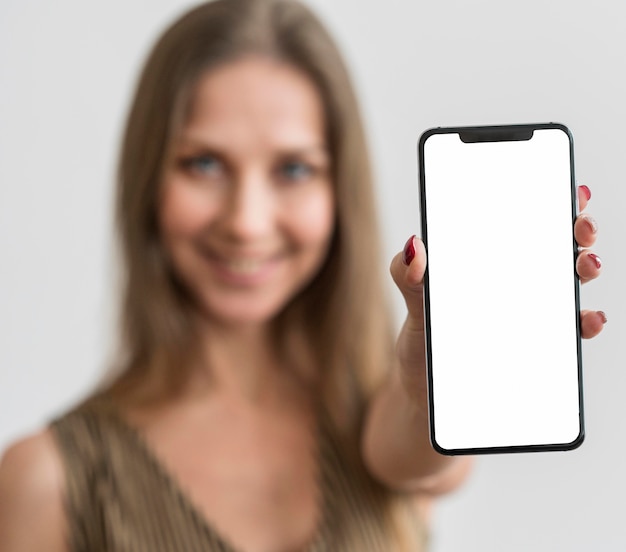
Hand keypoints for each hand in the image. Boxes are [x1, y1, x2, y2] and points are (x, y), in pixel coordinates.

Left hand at [390, 184, 605, 396]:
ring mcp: (528, 311)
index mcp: (486, 260)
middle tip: (579, 226)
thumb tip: (415, 244)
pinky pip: (569, 329)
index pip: (519, 221)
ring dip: (586, 267)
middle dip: (576, 228)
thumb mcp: (412, 301)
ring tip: (585, 264)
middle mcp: (514, 280)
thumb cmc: (422, 337)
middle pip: (554, 245)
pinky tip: (588, 317)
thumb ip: (408, 274)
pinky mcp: (537, 345)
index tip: (564, 189)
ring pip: (568, 282)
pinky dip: (585, 321)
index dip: (545, 199)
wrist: (424, 388)